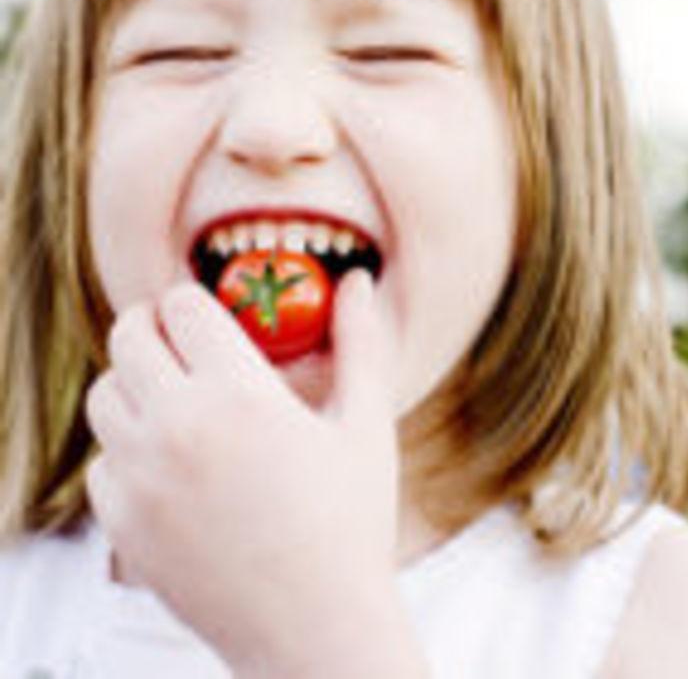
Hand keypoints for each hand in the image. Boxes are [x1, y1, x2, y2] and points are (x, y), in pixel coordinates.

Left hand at [85, 270, 411, 673]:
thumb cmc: (351, 520)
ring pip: (105, 395)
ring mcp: (141, 479)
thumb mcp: (365, 423)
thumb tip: (354, 278)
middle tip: (181, 340)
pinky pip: (102, 461)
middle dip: (153, 326)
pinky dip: (126, 450)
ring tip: (176, 397)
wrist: (315, 628)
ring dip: (135, 382)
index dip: (193, 298)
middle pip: (129, 337)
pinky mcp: (122, 525)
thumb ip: (360, 340)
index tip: (208, 311)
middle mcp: (177, 427)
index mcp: (239, 393)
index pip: (182, 306)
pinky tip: (170, 464)